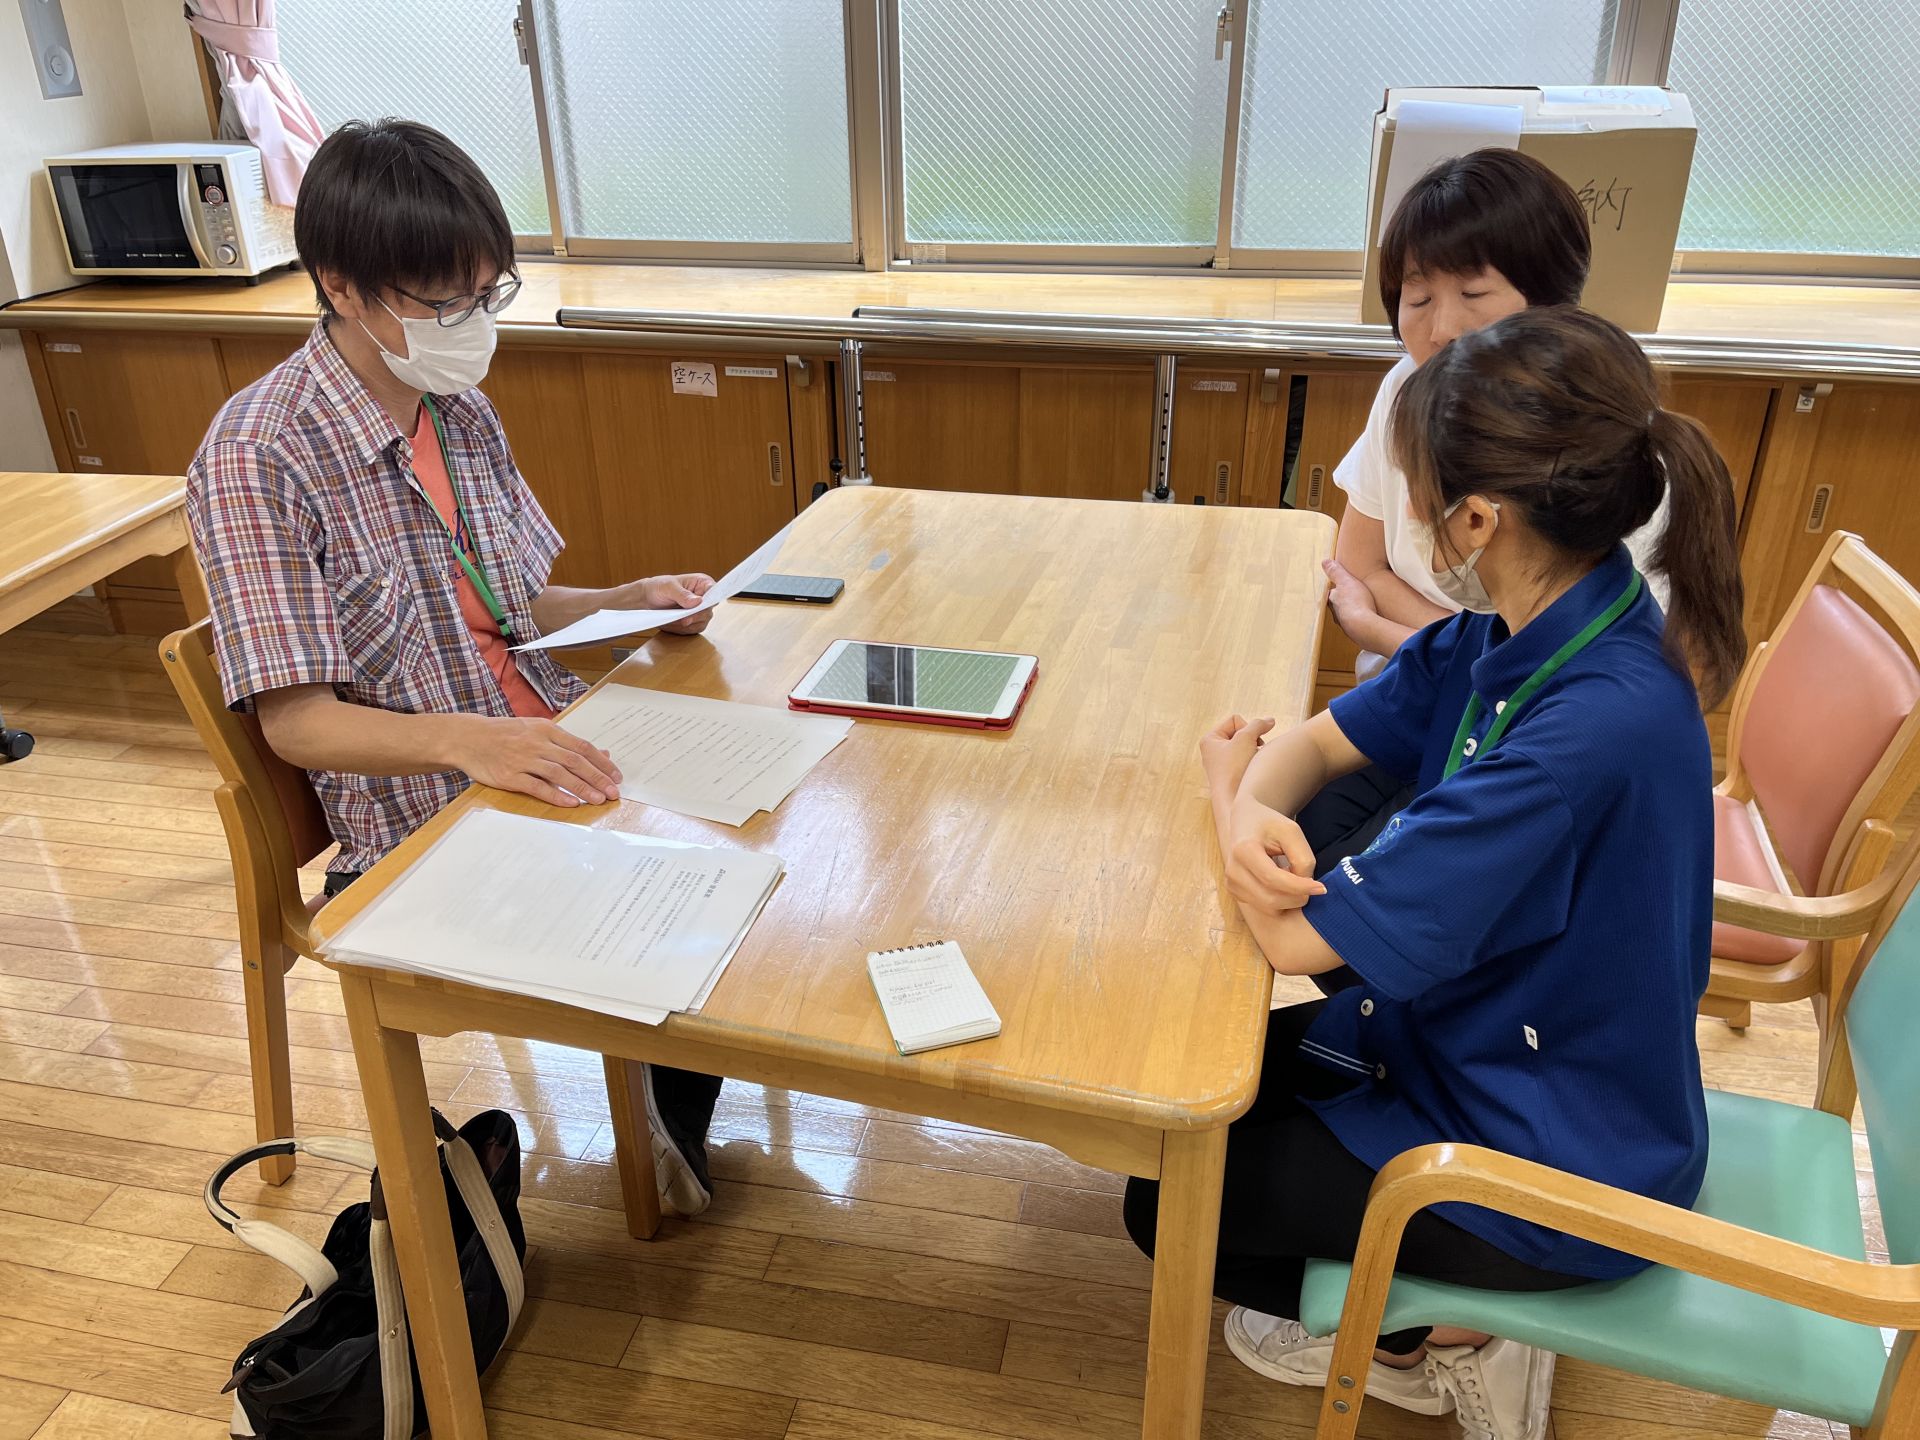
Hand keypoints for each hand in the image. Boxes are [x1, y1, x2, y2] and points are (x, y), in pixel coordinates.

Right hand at [447, 715, 622, 807]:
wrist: (468, 738)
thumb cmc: (505, 734)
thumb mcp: (537, 730)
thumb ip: (567, 743)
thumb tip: (601, 753)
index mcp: (546, 729)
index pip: (582, 747)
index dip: (601, 763)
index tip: (616, 776)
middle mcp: (537, 743)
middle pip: (575, 762)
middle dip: (598, 778)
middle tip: (614, 792)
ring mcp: (523, 760)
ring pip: (559, 775)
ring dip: (582, 789)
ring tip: (598, 800)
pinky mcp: (510, 776)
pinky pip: (537, 787)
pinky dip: (556, 796)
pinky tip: (571, 804)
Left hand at [639, 573, 716, 633]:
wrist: (647, 599)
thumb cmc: (658, 587)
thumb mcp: (668, 587)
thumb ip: (682, 594)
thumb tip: (697, 601)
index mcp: (702, 583)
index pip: (714, 591)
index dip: (711, 599)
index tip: (703, 606)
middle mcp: (704, 597)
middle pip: (708, 610)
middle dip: (695, 616)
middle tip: (683, 620)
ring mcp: (701, 611)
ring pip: (702, 622)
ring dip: (686, 624)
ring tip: (671, 619)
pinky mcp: (695, 622)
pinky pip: (693, 630)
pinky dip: (682, 629)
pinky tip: (671, 623)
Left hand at [1200, 714, 1273, 798]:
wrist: (1234, 801)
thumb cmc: (1233, 770)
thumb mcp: (1246, 738)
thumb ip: (1259, 725)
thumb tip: (1269, 721)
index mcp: (1210, 740)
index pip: (1235, 720)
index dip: (1247, 728)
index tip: (1249, 742)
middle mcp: (1214, 751)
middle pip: (1241, 734)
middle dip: (1252, 740)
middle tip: (1253, 751)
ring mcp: (1223, 764)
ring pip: (1246, 748)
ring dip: (1254, 752)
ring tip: (1252, 763)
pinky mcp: (1232, 775)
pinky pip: (1247, 761)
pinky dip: (1253, 763)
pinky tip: (1252, 771)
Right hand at [1226, 795, 1325, 914]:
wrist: (1246, 821)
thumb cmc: (1270, 824)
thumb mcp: (1291, 831)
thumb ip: (1302, 858)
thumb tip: (1306, 886)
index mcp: (1243, 850)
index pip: (1273, 879)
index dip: (1300, 887)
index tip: (1322, 888)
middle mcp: (1233, 870)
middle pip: (1270, 899)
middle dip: (1298, 898)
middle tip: (1312, 885)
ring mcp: (1232, 884)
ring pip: (1269, 907)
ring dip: (1290, 899)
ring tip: (1292, 875)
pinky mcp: (1236, 892)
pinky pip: (1265, 907)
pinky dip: (1280, 900)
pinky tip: (1281, 881)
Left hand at [1323, 558, 1379, 634]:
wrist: (1365, 627)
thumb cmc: (1356, 602)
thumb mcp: (1346, 581)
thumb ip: (1336, 572)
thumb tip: (1324, 562)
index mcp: (1332, 602)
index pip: (1331, 595)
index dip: (1336, 592)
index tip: (1341, 588)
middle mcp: (1336, 615)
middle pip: (1338, 608)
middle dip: (1344, 604)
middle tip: (1352, 599)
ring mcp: (1346, 626)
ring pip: (1347, 618)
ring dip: (1353, 614)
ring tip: (1361, 610)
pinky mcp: (1357, 634)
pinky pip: (1357, 627)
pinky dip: (1361, 624)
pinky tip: (1368, 621)